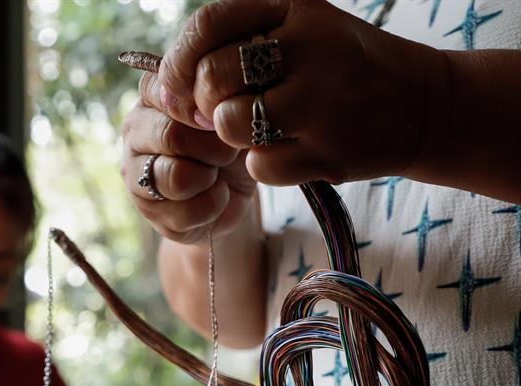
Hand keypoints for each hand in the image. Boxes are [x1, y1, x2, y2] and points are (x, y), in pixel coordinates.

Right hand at [121, 71, 256, 244]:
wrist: (236, 190)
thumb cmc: (234, 143)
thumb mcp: (235, 115)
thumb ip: (220, 103)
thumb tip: (207, 117)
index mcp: (154, 93)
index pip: (169, 90)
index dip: (207, 109)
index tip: (224, 120)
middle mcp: (135, 128)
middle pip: (172, 136)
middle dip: (215, 149)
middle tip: (228, 154)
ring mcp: (133, 170)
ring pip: (177, 178)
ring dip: (211, 179)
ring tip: (216, 176)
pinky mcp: (146, 209)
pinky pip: (187, 211)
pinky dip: (213, 206)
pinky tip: (212, 198)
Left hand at [157, 0, 444, 184]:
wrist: (425, 104)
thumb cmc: (341, 67)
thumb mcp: (299, 28)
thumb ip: (235, 43)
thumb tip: (163, 87)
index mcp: (296, 7)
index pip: (207, 26)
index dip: (179, 62)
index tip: (175, 88)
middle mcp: (312, 46)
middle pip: (213, 78)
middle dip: (205, 103)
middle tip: (220, 112)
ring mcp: (324, 99)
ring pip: (231, 124)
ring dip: (233, 134)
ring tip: (261, 127)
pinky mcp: (331, 150)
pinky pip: (260, 166)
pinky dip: (264, 165)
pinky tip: (292, 149)